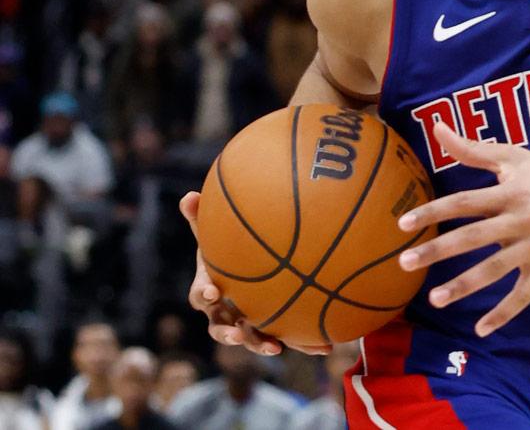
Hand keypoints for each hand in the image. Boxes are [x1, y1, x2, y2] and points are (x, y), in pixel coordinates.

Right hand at [178, 192, 330, 355]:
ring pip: (250, 338)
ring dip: (260, 344)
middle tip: (234, 335)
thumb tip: (190, 195)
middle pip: (219, 328)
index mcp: (210, 289)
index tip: (211, 291)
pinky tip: (325, 348)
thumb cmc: (226, 246)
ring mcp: (247, 322)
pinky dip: (303, 344)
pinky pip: (286, 337)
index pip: (200, 295)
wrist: (248, 264)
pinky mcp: (271, 326)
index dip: (202, 293)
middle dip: (226, 334)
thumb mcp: (214, 231)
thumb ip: (202, 216)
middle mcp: (225, 311)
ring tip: (274, 348)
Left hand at [397, 122, 529, 336]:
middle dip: (438, 251)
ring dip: (464, 285)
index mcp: (509, 193)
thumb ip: (473, 149)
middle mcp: (520, 219)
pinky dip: (504, 313)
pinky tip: (481, 328)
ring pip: (495, 269)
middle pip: (473, 237)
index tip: (403, 223)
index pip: (464, 202)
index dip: (433, 211)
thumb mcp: (516, 158)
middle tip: (406, 263)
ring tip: (435, 299)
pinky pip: (524, 294)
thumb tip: (436, 127)